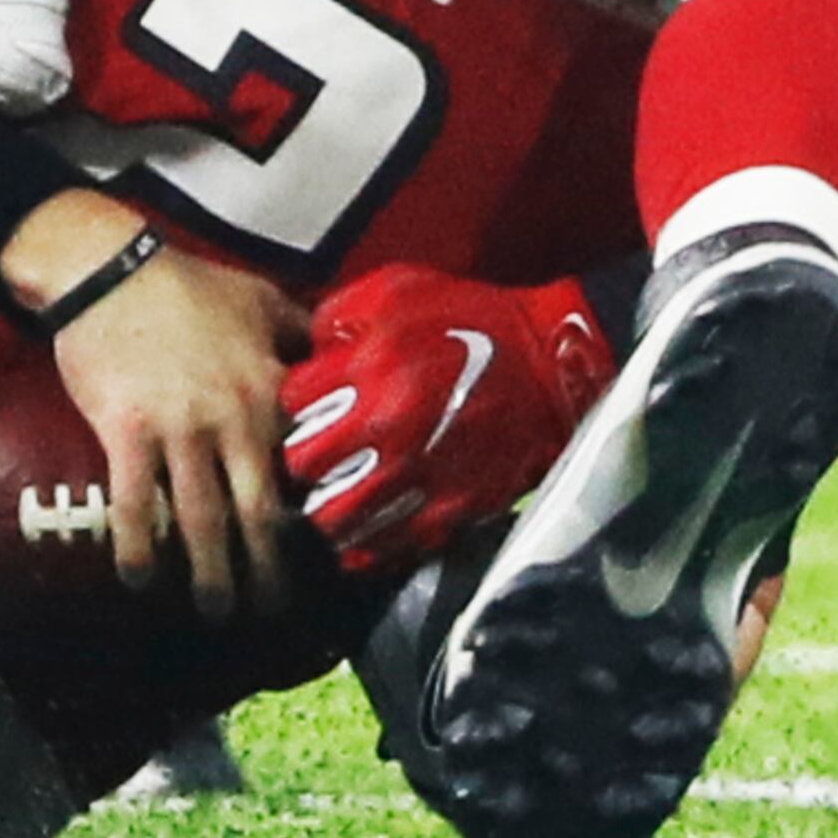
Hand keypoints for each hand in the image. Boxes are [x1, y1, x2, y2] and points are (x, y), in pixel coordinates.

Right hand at [12, 201, 306, 622]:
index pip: (304, 462)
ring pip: (202, 518)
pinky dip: (139, 545)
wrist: (109, 267)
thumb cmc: (188, 284)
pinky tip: (139, 577)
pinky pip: (135, 502)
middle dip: (268, 567)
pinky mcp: (127, 432)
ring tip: (215, 609)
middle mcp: (231, 417)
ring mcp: (178, 429)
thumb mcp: (259, 297)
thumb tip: (340, 345)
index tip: (321, 553)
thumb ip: (300, 330)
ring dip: (210, 572)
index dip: (314, 511)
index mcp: (268, 387)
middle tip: (272, 609)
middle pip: (258, 510)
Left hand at [278, 266, 611, 576]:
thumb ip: (340, 315)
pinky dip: (366, 546)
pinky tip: (361, 533)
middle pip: (303, 466)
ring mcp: (419, 473)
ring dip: (324, 511)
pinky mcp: (449, 510)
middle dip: (298, 462)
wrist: (546, 364)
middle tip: (304, 460)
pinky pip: (388, 547)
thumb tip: (306, 347)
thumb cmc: (470, 320)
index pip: (292, 403)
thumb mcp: (397, 291)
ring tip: (326, 503)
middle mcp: (390, 425)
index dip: (291, 405)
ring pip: (338, 518)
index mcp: (372, 366)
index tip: (300, 410)